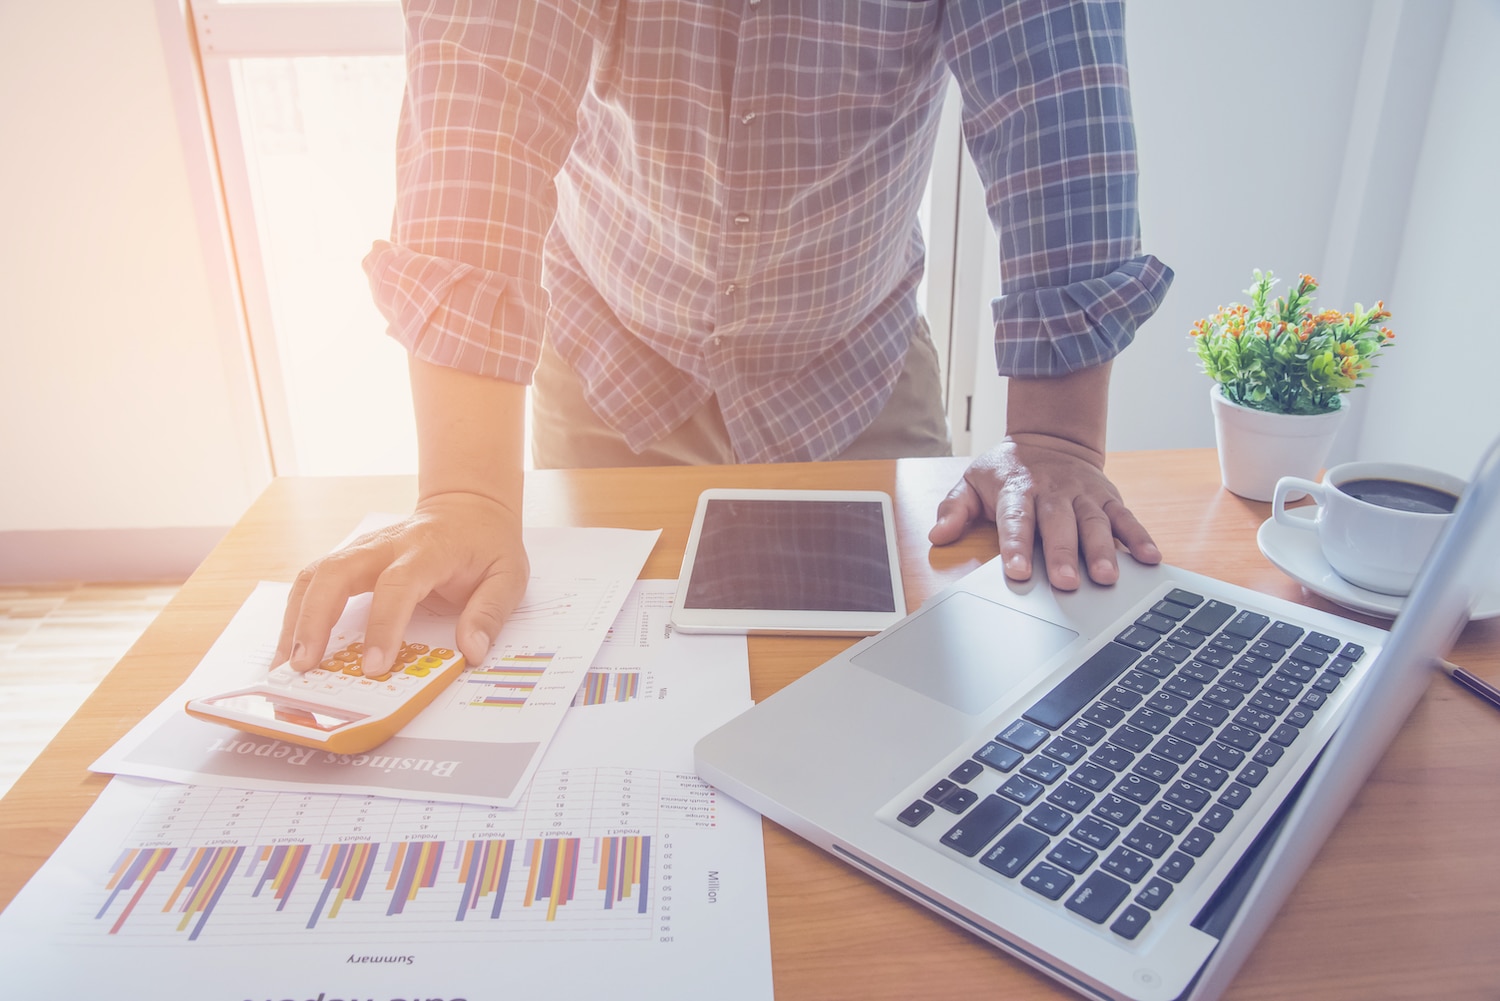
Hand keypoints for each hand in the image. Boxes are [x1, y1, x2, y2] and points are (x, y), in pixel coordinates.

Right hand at [274, 491, 528, 676]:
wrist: (467, 506)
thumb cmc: (485, 543)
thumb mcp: (508, 576)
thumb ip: (489, 613)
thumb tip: (471, 651)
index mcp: (427, 550)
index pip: (397, 586)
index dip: (383, 627)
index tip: (373, 667)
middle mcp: (385, 546)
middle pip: (335, 573)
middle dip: (313, 620)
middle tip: (303, 666)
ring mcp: (361, 550)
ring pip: (314, 575)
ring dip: (294, 619)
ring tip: (284, 665)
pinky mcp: (349, 560)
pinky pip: (313, 582)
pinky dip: (296, 614)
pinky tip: (290, 647)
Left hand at [928, 434, 1159, 588]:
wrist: (1051, 437)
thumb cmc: (1009, 469)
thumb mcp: (973, 480)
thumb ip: (955, 508)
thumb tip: (937, 535)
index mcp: (1018, 488)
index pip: (1015, 519)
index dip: (1015, 545)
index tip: (1016, 572)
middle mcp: (1053, 491)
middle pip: (1058, 525)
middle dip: (1062, 554)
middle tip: (1066, 583)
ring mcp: (1083, 494)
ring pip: (1094, 522)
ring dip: (1102, 550)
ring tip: (1107, 577)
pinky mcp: (1108, 497)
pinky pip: (1125, 517)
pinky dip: (1139, 537)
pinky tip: (1150, 558)